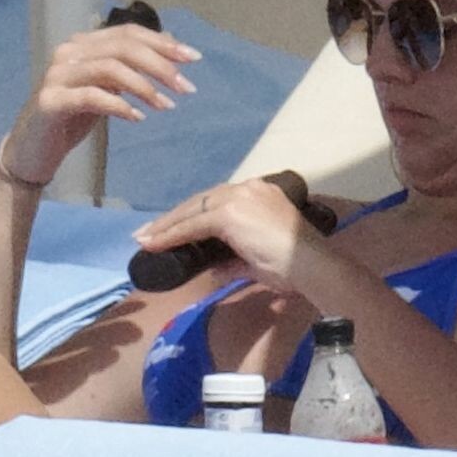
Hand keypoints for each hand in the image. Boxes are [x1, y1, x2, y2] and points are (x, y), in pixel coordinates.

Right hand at [0, 24, 200, 185]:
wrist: (31, 151)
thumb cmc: (71, 119)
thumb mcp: (106, 90)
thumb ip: (130, 69)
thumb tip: (169, 48)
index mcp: (83, 44)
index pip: (128, 33)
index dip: (163, 43)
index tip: (194, 59)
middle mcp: (68, 52)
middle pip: (122, 47)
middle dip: (160, 65)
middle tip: (186, 88)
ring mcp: (56, 75)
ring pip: (109, 68)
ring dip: (144, 86)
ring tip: (166, 106)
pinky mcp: (50, 101)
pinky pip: (91, 96)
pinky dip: (119, 105)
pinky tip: (138, 117)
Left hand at [132, 177, 334, 294]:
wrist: (310, 265)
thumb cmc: (293, 267)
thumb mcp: (258, 261)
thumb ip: (234, 261)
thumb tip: (214, 268)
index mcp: (260, 194)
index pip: (217, 202)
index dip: (192, 216)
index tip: (171, 229)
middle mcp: (249, 188)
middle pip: (201, 201)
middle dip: (173, 219)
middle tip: (148, 234)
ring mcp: (239, 197)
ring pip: (193, 210)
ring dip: (167, 226)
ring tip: (145, 239)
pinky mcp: (230, 212)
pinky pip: (193, 224)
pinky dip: (172, 235)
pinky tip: (155, 243)